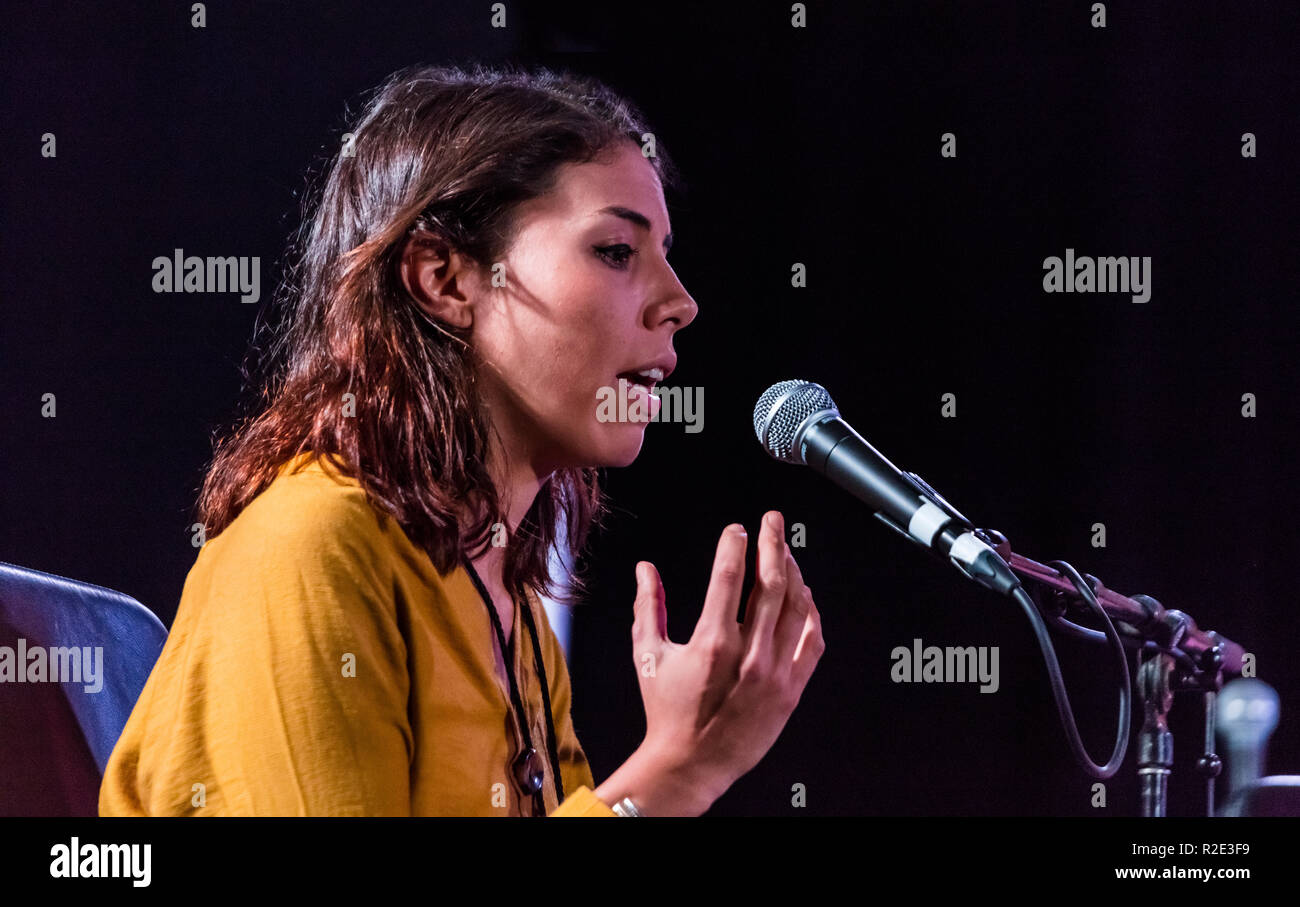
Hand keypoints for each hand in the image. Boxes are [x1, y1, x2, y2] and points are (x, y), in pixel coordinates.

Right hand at [596, 511, 824, 814]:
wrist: (690, 763)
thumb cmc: (668, 713)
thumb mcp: (648, 655)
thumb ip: (648, 607)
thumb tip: (645, 570)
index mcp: (712, 642)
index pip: (729, 576)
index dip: (735, 545)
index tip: (736, 530)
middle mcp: (748, 654)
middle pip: (771, 583)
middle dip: (773, 543)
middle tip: (772, 522)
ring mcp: (774, 672)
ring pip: (796, 607)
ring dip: (793, 572)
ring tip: (786, 552)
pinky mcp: (791, 690)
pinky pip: (812, 642)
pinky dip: (811, 613)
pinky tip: (804, 596)